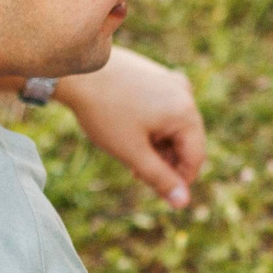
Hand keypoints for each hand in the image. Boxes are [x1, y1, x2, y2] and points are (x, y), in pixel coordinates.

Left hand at [51, 48, 204, 208]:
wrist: (76, 70)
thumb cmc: (103, 111)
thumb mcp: (132, 152)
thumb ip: (160, 179)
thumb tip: (183, 203)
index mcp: (185, 112)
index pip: (195, 158)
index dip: (179, 180)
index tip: (158, 192)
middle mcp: (184, 93)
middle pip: (186, 141)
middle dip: (166, 161)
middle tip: (137, 173)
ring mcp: (170, 81)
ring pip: (173, 126)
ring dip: (158, 145)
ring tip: (130, 153)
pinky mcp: (156, 76)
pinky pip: (163, 109)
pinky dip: (152, 126)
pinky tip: (129, 131)